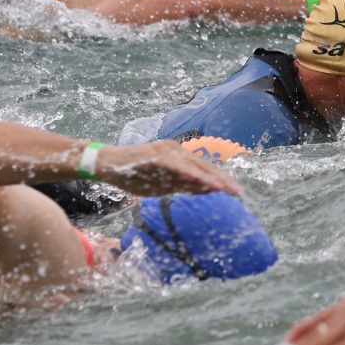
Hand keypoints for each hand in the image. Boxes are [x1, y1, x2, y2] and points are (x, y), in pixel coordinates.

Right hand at [96, 139, 240, 196]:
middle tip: (238, 192)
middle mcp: (175, 151)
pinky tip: (197, 179)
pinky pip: (173, 164)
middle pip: (203, 165)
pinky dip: (186, 172)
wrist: (107, 164)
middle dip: (221, 179)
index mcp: (179, 158)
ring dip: (208, 177)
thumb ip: (182, 186)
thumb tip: (205, 190)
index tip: (235, 192)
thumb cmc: (133, 175)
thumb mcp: (161, 185)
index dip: (220, 180)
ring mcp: (165, 151)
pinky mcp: (154, 154)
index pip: (204, 169)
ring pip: (192, 165)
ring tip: (223, 188)